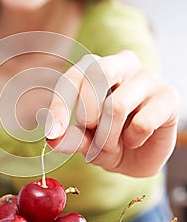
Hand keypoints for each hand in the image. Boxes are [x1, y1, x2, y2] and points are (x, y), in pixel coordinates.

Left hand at [45, 50, 179, 176]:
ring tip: (111, 145)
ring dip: (108, 136)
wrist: (142, 156)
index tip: (53, 133)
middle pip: (97, 73)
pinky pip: (143, 122)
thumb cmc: (110, 139)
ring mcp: (148, 77)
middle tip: (91, 134)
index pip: (73, 77)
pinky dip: (133, 140)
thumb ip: (71, 137)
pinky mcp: (169, 96)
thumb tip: (52, 138)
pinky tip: (135, 140)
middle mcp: (123, 64)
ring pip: (118, 105)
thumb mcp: (86, 141)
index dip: (60, 105)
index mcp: (96, 67)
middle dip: (88, 113)